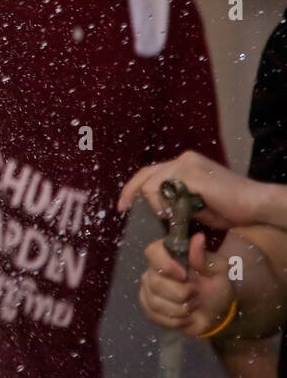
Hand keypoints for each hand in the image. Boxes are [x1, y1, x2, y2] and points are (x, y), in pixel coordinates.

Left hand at [118, 150, 266, 229]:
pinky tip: (183, 212)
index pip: (149, 173)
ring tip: (176, 216)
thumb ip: (175, 202)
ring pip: (151, 185)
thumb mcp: (194, 205)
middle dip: (133, 196)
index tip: (123, 206)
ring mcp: (187, 164)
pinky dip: (167, 205)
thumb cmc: (229, 209)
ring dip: (158, 206)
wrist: (255, 205)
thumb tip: (155, 210)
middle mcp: (183, 160)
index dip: (132, 189)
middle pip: (145, 177)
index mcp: (184, 165)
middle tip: (126, 211)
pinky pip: (164, 190)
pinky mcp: (191, 172)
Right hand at [138, 232, 234, 338]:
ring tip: (193, 306)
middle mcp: (153, 269)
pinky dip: (174, 320)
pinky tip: (186, 318)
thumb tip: (198, 237)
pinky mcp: (148, 307)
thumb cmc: (216, 285)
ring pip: (154, 301)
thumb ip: (204, 257)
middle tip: (196, 295)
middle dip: (180, 293)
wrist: (216, 311)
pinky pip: (153, 315)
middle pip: (155, 282)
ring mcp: (148, 289)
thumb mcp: (218, 270)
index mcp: (169, 255)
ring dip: (180, 309)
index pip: (152, 252)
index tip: (184, 275)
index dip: (165, 264)